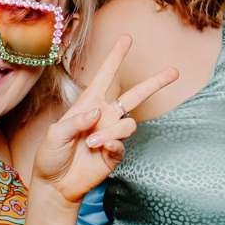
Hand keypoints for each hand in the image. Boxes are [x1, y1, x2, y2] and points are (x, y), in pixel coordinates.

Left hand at [31, 34, 177, 203]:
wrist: (55, 185)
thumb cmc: (50, 155)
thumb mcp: (54, 134)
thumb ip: (75, 121)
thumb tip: (98, 113)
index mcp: (88, 104)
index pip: (104, 76)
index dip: (115, 57)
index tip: (127, 38)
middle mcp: (104, 116)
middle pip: (135, 96)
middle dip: (155, 83)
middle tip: (174, 72)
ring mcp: (111, 134)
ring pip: (128, 124)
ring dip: (112, 131)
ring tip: (91, 143)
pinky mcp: (114, 154)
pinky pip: (122, 145)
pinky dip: (112, 145)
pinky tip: (100, 149)